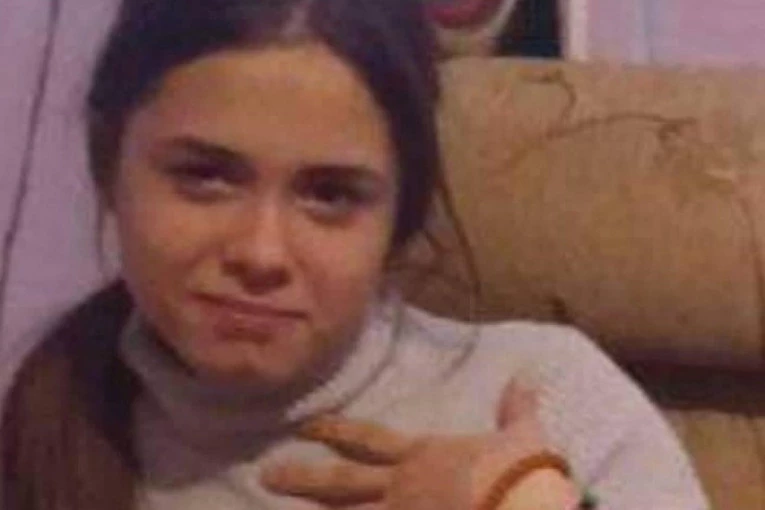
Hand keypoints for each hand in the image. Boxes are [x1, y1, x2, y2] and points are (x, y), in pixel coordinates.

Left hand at [260, 384, 579, 509]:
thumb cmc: (520, 473)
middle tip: (266, 475)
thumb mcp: (523, 436)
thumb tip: (524, 378)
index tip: (307, 428)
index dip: (335, 431)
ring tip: (273, 508)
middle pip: (341, 482)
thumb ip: (516, 409)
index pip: (369, 440)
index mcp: (422, 455)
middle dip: (303, 477)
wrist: (522, 502)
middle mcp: (401, 486)